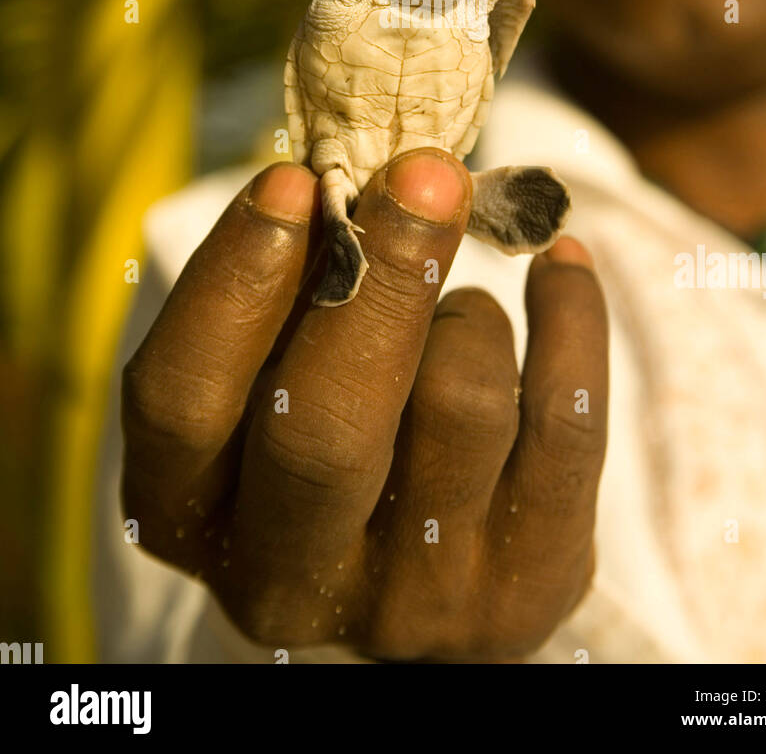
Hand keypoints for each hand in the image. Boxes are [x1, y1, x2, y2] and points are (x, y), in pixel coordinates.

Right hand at [121, 148, 607, 661]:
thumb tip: (344, 184)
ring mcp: (414, 602)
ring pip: (460, 403)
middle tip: (425, 173)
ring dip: (466, 315)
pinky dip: (571, 318)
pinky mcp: (525, 586)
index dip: (236, 280)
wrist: (420, 577)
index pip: (183, 400)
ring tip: (456, 310)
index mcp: (189, 517)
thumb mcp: (268, 380)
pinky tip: (560, 266)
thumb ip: (286, 301)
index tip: (296, 181)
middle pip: (327, 426)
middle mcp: (287, 581)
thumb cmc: (319, 430)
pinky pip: (567, 421)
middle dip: (382, 278)